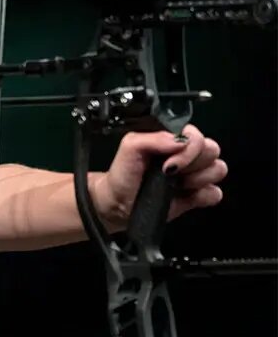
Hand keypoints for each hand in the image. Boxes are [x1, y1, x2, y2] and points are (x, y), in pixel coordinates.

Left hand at [96, 124, 226, 225]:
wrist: (118, 202)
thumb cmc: (123, 173)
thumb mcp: (130, 147)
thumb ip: (154, 138)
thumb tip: (181, 141)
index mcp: (173, 140)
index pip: (196, 134)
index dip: (189, 147)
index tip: (168, 160)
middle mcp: (187, 155)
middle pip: (212, 149)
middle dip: (193, 162)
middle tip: (170, 172)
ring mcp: (194, 175)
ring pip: (218, 169)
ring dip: (199, 178)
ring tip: (177, 184)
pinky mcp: (197, 196)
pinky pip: (215, 193)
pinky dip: (203, 195)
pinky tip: (184, 196)